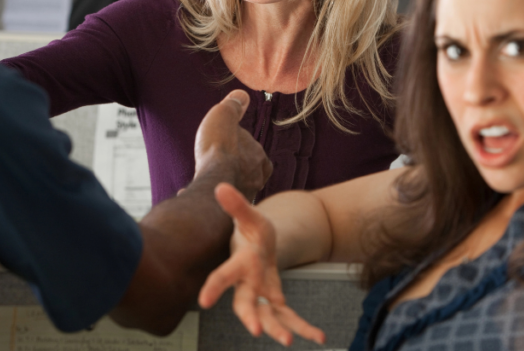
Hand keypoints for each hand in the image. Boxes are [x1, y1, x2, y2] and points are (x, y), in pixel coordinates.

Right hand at [193, 90, 270, 197]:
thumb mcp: (224, 116)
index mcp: (259, 158)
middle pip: (242, 169)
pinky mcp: (228, 213)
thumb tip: (242, 94)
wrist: (213, 184)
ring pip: (230, 187)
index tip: (222, 143)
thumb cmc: (219, 150)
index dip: (235, 143)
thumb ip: (233, 105)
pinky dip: (205, 196)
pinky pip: (216, 202)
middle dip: (228, 166)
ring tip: (200, 179)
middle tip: (211, 161)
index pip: (250, 148)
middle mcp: (256, 179)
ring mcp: (243, 197)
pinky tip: (189, 194)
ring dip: (218, 182)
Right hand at [198, 183, 324, 346]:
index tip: (203, 302)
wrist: (258, 245)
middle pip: (244, 303)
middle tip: (255, 331)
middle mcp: (247, 283)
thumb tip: (220, 187)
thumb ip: (237, 205)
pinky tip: (319, 336)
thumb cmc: (253, 231)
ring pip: (267, 316)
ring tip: (289, 341)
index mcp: (240, 263)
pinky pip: (289, 317)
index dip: (213, 287)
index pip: (223, 275)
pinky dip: (303, 327)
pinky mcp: (275, 299)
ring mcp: (261, 294)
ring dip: (278, 329)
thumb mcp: (250, 215)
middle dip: (250, 317)